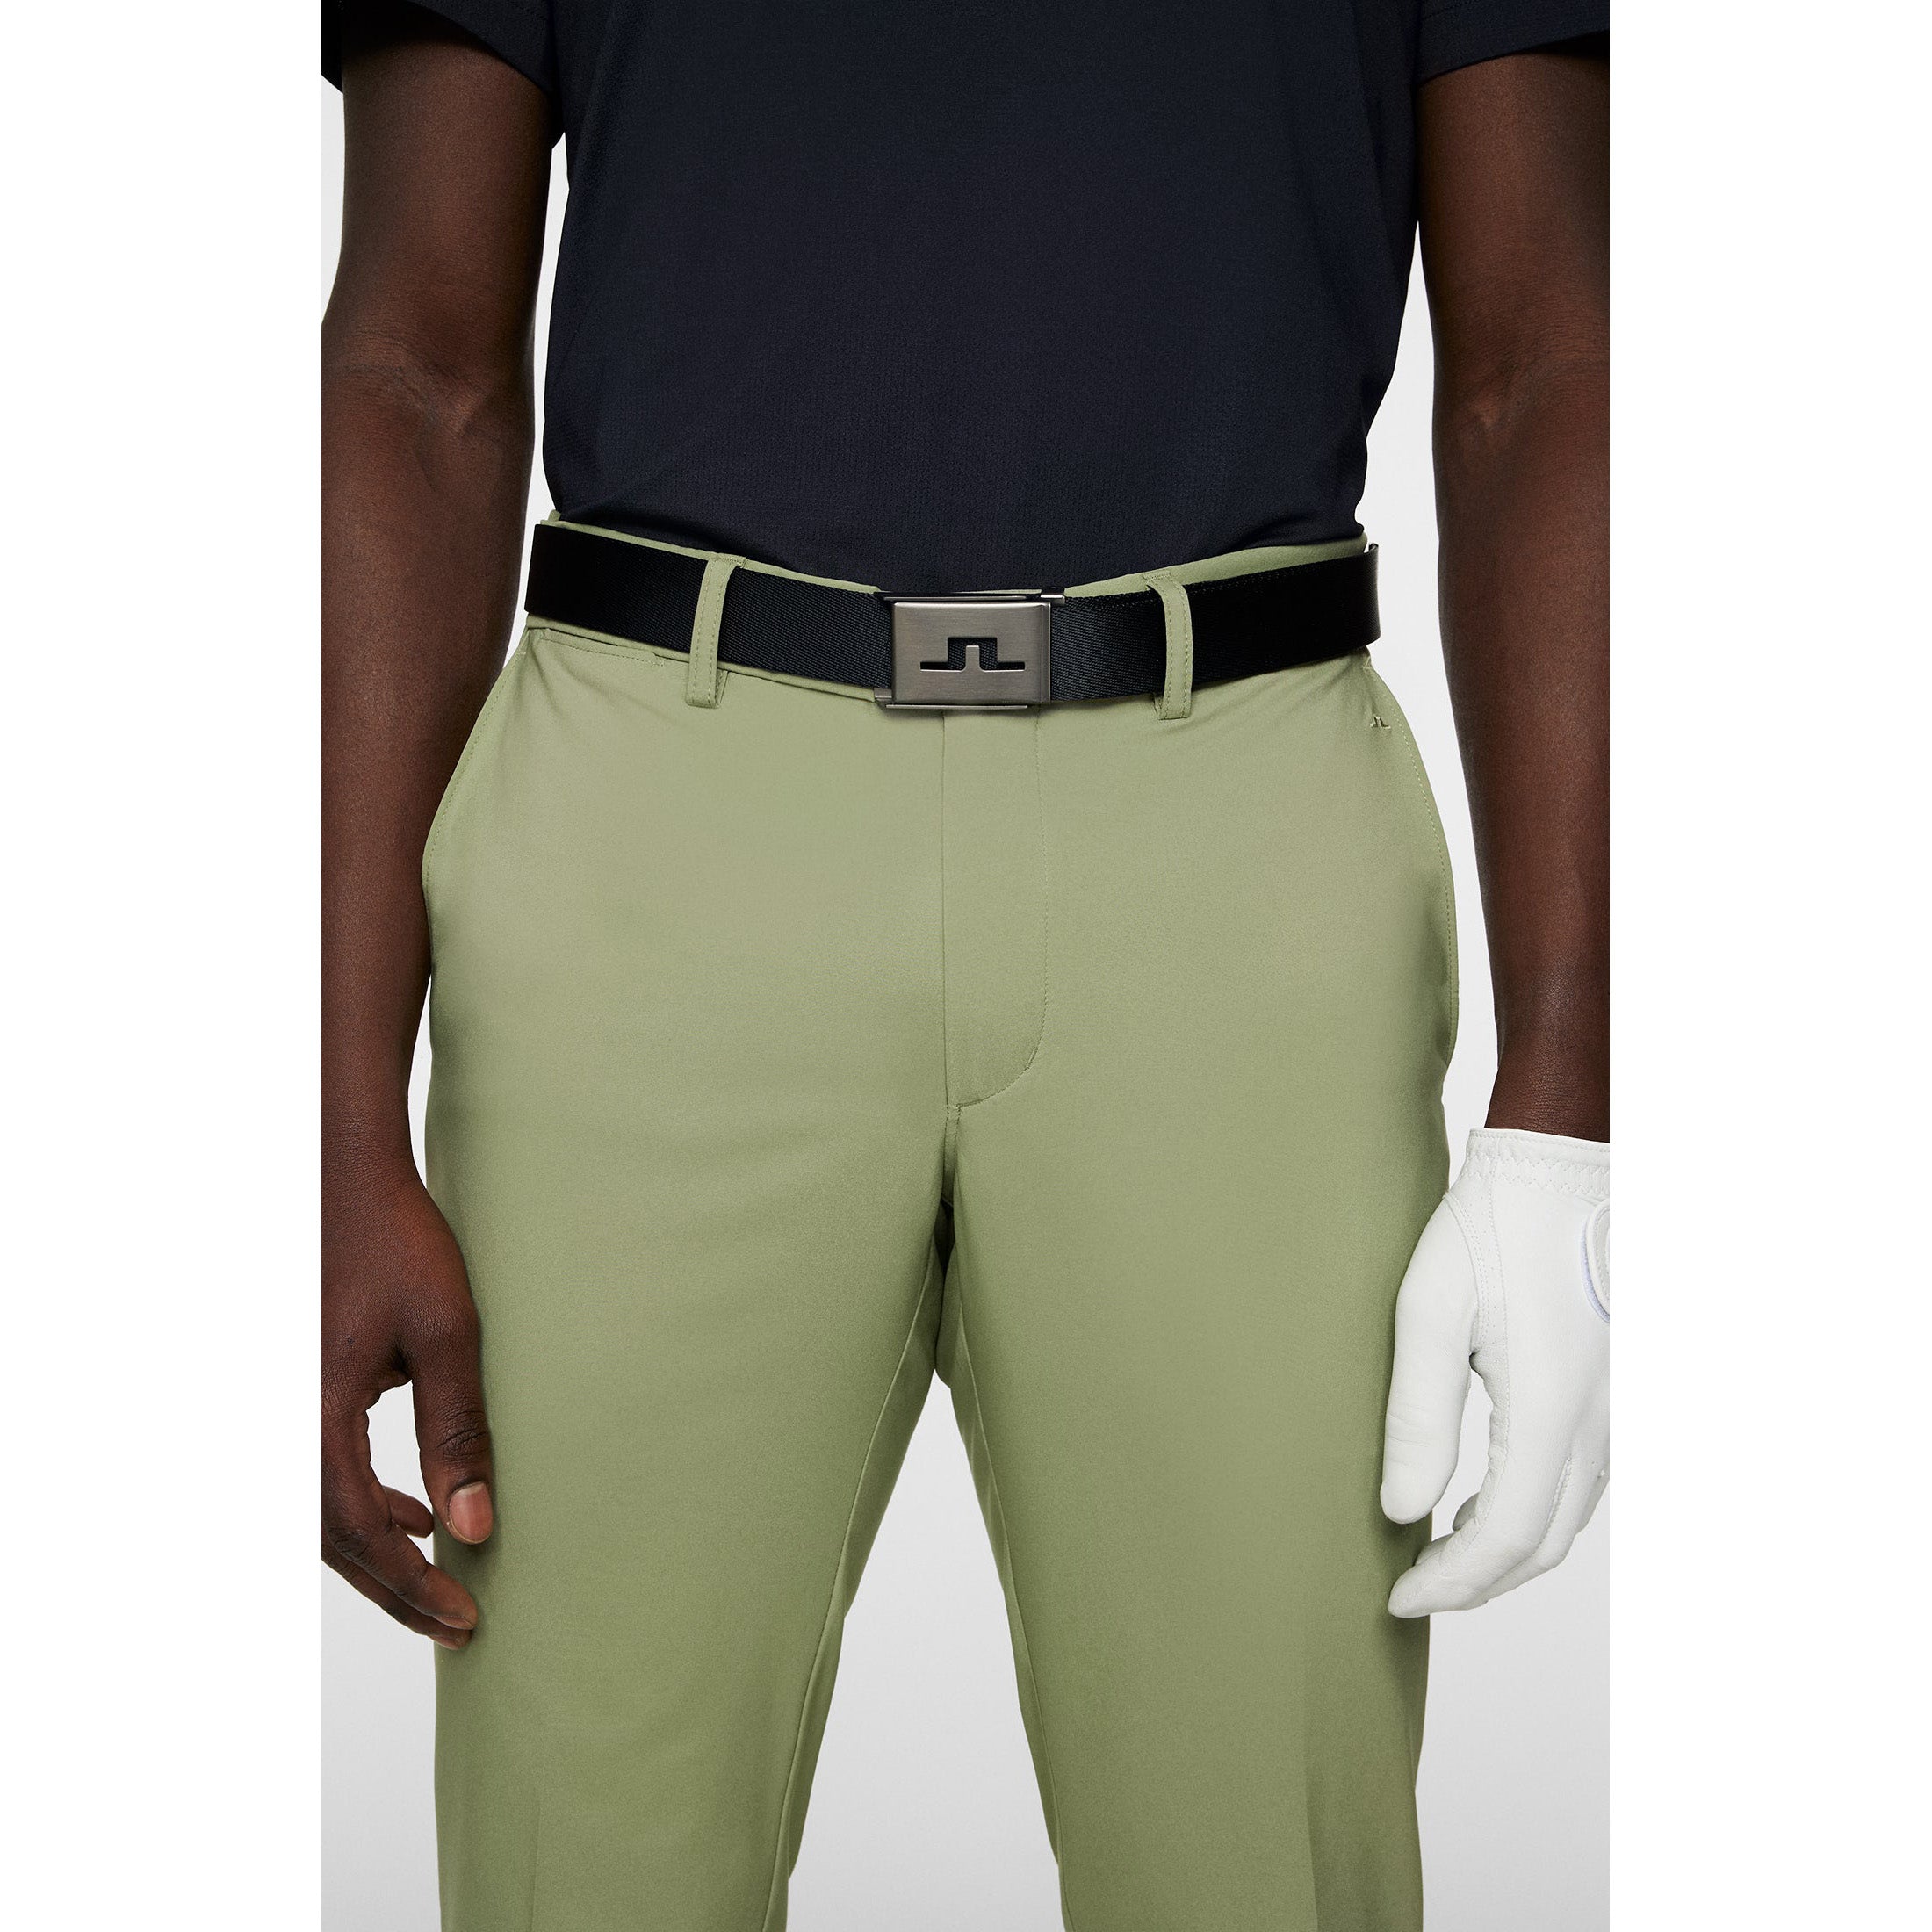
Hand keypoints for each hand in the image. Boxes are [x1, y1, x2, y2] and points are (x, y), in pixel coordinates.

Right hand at [323, 1162, 493, 1646]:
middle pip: (331, 1537)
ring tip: (441, 1582)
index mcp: (312, 1413)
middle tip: (457, 1624)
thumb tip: (475, 1528)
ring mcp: (282, 1407)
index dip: (411, 1584)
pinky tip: (414, 1512)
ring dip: (379, 1551)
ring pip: (321, 1512)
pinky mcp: (296, 1394)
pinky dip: (365, 1506)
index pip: (359, 1529)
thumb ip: (458, 1432)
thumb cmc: (398, 1244)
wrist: (343, 1179)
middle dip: (395, 1586)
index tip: (464, 1617)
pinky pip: (320, 1474)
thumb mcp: (447, 1332)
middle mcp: (282, 1419)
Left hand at [1379, 1128, 1608, 1614]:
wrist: (1560, 1169)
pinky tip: (1487, 1502)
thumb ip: (1416, 1418)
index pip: (1508, 1538)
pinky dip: (1536, 1513)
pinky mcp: (1616, 1393)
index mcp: (1551, 1410)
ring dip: (1508, 1552)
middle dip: (1477, 1581)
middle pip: (1545, 1544)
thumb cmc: (1490, 1229)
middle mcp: (1599, 1423)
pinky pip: (1582, 1482)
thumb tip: (1400, 1509)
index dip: (1453, 1583)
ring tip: (1439, 1554)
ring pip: (1570, 1518)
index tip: (1398, 1599)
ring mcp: (1617, 1410)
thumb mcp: (1427, 1313)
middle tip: (1413, 1588)